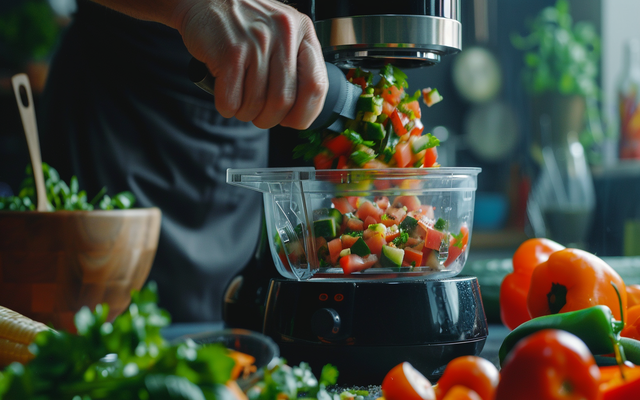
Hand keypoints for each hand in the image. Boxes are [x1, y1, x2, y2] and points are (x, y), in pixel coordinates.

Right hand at [174, 0, 327, 129]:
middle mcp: (284, 34)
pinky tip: (225, 96)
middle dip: (270, 119)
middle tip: (259, 115)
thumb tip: (300, 112)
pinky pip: (232, 100)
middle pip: (285, 101)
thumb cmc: (243, 22)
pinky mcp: (230, 52)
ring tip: (240, 102)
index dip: (305, 112)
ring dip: (246, 113)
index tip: (292, 120)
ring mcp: (257, 43)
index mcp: (302, 31)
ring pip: (257, 104)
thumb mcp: (281, 31)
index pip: (317, 85)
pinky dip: (227, 107)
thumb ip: (295, 64)